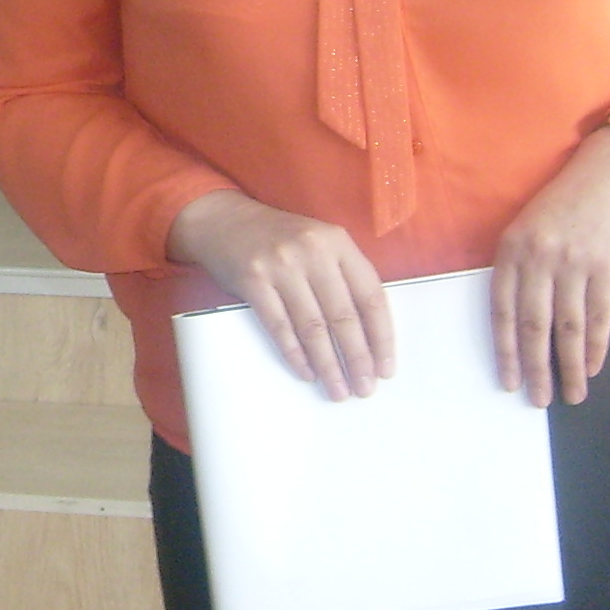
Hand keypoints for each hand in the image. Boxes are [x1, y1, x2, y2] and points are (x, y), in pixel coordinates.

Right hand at [168, 189, 394, 400]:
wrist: (224, 220)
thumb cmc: (279, 239)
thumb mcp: (319, 244)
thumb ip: (343, 275)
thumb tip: (368, 334)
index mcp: (338, 242)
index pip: (370, 295)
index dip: (381, 336)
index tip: (385, 368)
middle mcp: (312, 251)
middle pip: (343, 315)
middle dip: (357, 358)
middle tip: (364, 389)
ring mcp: (280, 266)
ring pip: (312, 326)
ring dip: (327, 364)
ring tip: (338, 389)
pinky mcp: (253, 280)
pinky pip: (278, 326)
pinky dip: (294, 353)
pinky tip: (306, 372)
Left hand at [490, 127, 609, 406]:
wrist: (609, 173)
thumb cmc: (563, 204)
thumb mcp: (526, 228)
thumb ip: (518, 269)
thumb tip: (516, 324)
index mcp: (511, 250)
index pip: (501, 311)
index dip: (505, 351)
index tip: (508, 381)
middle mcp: (539, 258)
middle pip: (533, 326)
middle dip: (536, 369)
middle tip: (538, 400)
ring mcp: (574, 263)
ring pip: (568, 328)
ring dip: (568, 366)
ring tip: (571, 395)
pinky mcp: (607, 267)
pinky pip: (599, 316)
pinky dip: (596, 345)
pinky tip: (592, 366)